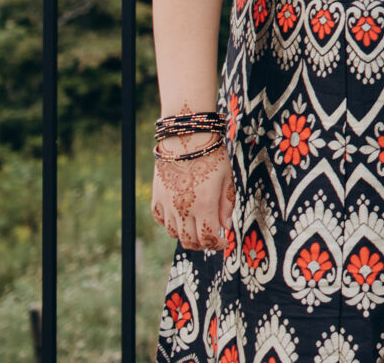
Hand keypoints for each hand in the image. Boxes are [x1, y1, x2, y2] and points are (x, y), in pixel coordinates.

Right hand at [151, 135, 234, 251]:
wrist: (186, 138)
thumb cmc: (211, 156)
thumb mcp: (226, 179)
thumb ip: (226, 205)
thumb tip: (226, 226)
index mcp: (204, 205)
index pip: (208, 238)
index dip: (217, 245)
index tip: (223, 242)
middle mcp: (184, 209)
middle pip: (189, 242)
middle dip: (202, 245)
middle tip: (211, 239)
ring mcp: (167, 205)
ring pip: (174, 234)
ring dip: (186, 236)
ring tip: (196, 227)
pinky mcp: (156, 198)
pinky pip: (161, 220)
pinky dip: (170, 224)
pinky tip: (180, 217)